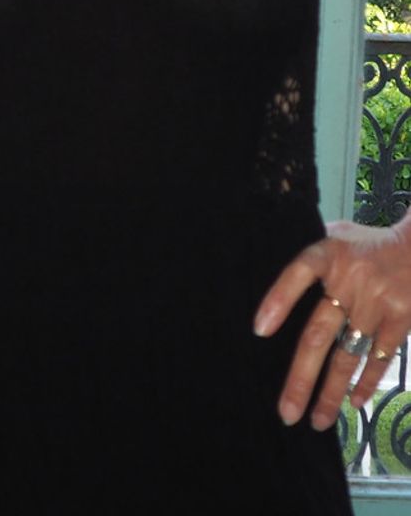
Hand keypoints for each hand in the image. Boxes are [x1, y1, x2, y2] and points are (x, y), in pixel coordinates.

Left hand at [253, 217, 410, 430]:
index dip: (279, 299)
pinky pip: (379, 357)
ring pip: (348, 356)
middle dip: (301, 377)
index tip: (259, 330)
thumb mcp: (338, 234)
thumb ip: (314, 257)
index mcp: (329, 254)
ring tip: (317, 421)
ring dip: (332, 392)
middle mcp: (350, 280)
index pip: (298, 273)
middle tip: (286, 412)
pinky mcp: (401, 319)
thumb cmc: (369, 243)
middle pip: (318, 333)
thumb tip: (275, 277)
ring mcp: (376, 302)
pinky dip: (366, 382)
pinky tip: (353, 402)